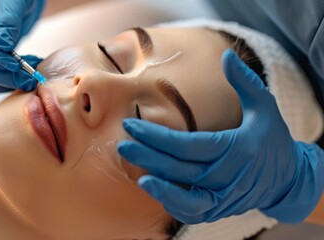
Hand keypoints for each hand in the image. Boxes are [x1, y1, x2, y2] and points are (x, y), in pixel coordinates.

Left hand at [118, 49, 323, 223]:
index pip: (189, 145)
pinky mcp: (219, 210)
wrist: (289, 178)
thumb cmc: (272, 138)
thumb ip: (244, 82)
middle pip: (181, 170)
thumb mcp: (265, 107)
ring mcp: (224, 198)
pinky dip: (173, 205)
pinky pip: (193, 213)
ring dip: (160, 190)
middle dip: (148, 158)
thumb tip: (226, 55)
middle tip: (122, 145)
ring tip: (136, 176)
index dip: (158, 136)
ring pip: (188, 200)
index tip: (132, 124)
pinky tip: (154, 189)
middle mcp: (229, 176)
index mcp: (237, 149)